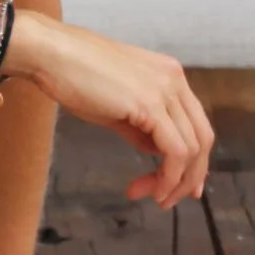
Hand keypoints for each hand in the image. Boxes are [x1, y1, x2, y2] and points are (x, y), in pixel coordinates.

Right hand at [3, 10, 212, 205]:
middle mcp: (174, 80)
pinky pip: (175, 151)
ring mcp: (164, 90)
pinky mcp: (149, 104)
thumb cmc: (75, 76)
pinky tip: (152, 188)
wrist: (51, 54)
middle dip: (189, 177)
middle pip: (202, 138)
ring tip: (153, 198)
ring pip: (192, 149)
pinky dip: (168, 176)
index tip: (181, 186)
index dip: (195, 160)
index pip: (196, 124)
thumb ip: (141, 128)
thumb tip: (155, 152)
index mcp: (170, 75)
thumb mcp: (117, 106)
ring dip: (175, 182)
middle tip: (166, 200)